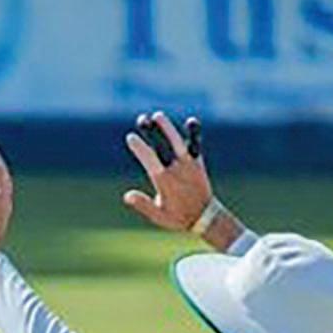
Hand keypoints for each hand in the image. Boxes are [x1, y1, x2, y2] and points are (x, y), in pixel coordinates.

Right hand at [121, 111, 218, 233]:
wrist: (206, 217)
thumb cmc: (178, 217)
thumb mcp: (158, 216)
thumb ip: (143, 205)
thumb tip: (127, 195)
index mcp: (165, 181)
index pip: (151, 160)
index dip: (141, 148)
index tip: (131, 137)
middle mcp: (177, 170)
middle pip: (163, 146)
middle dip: (152, 132)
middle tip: (142, 119)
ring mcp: (189, 165)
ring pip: (178, 143)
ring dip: (168, 128)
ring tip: (157, 115)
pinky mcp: (198, 163)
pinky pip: (196, 145)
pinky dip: (194, 134)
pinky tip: (191, 121)